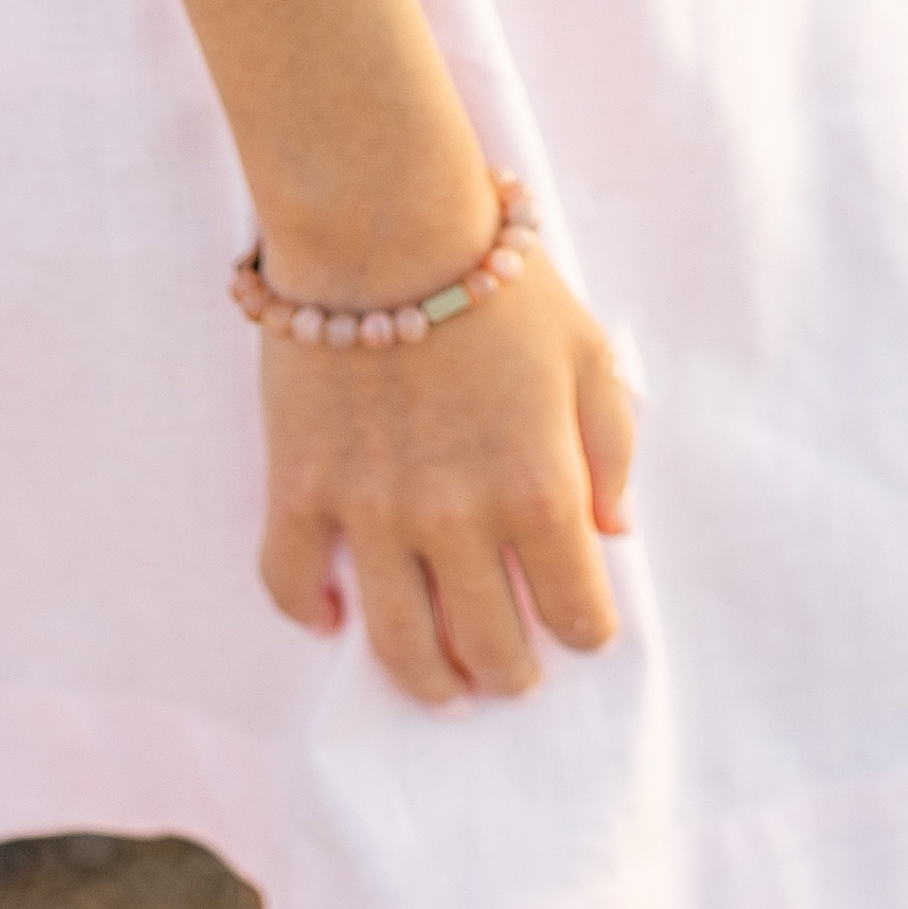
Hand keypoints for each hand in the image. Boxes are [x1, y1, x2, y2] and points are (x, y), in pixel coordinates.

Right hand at [255, 253, 637, 702]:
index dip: (585, 632)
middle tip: (510, 674)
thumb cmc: (499, 280)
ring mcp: (374, 514)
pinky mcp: (302, 490)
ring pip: (400, 645)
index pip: (576, 613)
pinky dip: (313, 614)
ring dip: (427, 681)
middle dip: (509, 673)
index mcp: (539, 491)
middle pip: (489, 648)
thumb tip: (613, 533)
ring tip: (443, 686)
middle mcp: (458, 521)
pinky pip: (294, 584)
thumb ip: (612, 449)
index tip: (581, 628)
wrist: (386, 222)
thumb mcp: (589, 352)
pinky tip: (336, 617)